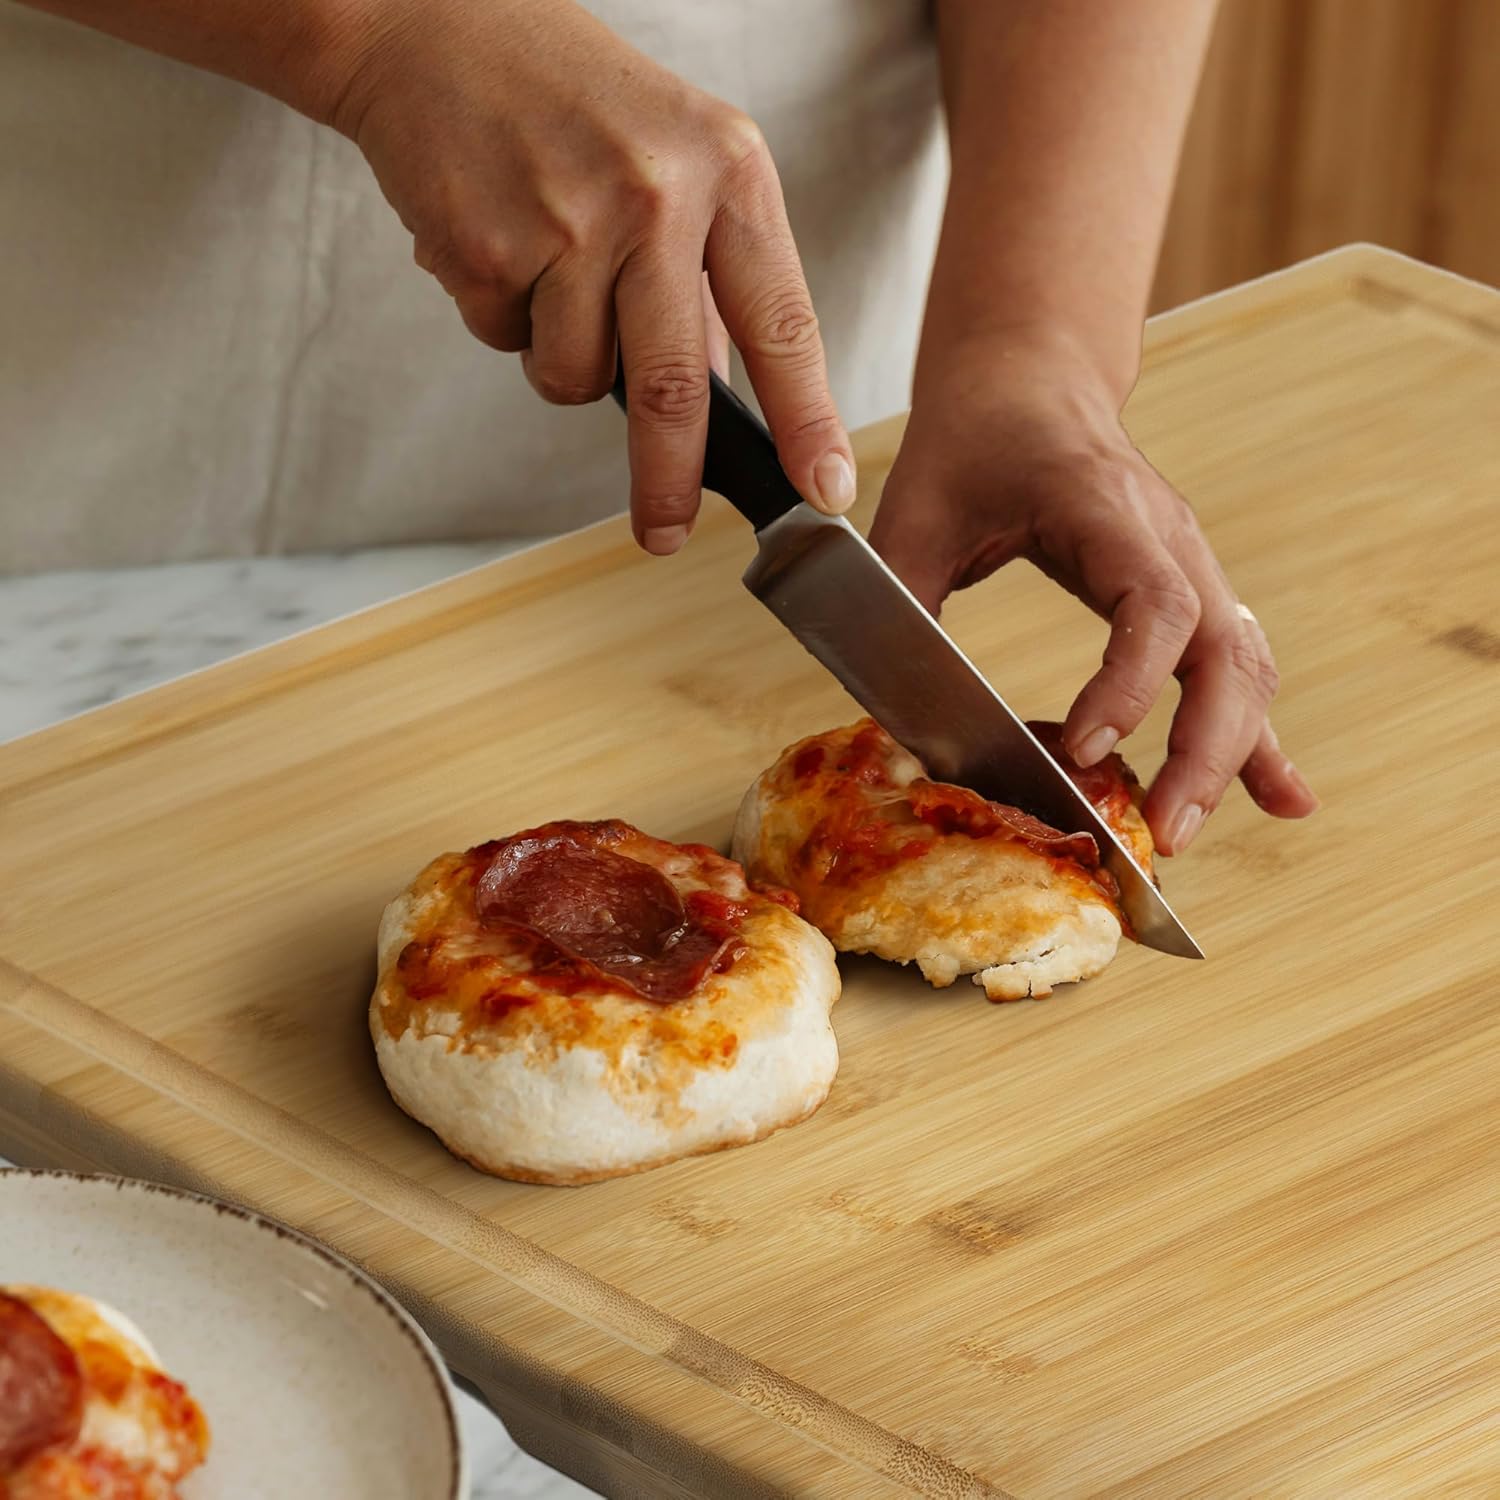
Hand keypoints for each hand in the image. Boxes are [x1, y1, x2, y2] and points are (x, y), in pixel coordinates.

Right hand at [321, 0, 853, 552]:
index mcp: (729, 170)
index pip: (785, 324)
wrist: (430, 26)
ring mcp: (572, 220)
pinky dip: (503, 320)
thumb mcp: (677, 158)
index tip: (825, 489)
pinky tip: (498, 246)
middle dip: (669, 481)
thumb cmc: (567, 98)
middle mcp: (659, 194)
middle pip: (680, 388)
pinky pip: (509, 344)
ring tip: (546, 272)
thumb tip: (726, 399)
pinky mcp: (492, 247)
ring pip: (580, 379)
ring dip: (562, 360)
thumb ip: (709, 276)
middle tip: (663, 533)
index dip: (809, 421)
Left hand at [869, 336, 1317, 853]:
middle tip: (1164, 831)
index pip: (1154, 600)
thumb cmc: (971, 439)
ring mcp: (1188, 561)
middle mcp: (1167, 535)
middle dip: (1204, 748)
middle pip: (1225, 647)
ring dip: (1231, 753)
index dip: (1131, 680)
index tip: (1086, 746)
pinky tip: (1279, 796)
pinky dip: (1253, 734)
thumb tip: (891, 708)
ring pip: (1243, 663)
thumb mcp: (914, 510)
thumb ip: (902, 599)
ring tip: (1189, 830)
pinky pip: (1236, 664)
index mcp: (1103, 505)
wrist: (1028, 378)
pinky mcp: (1187, 588)